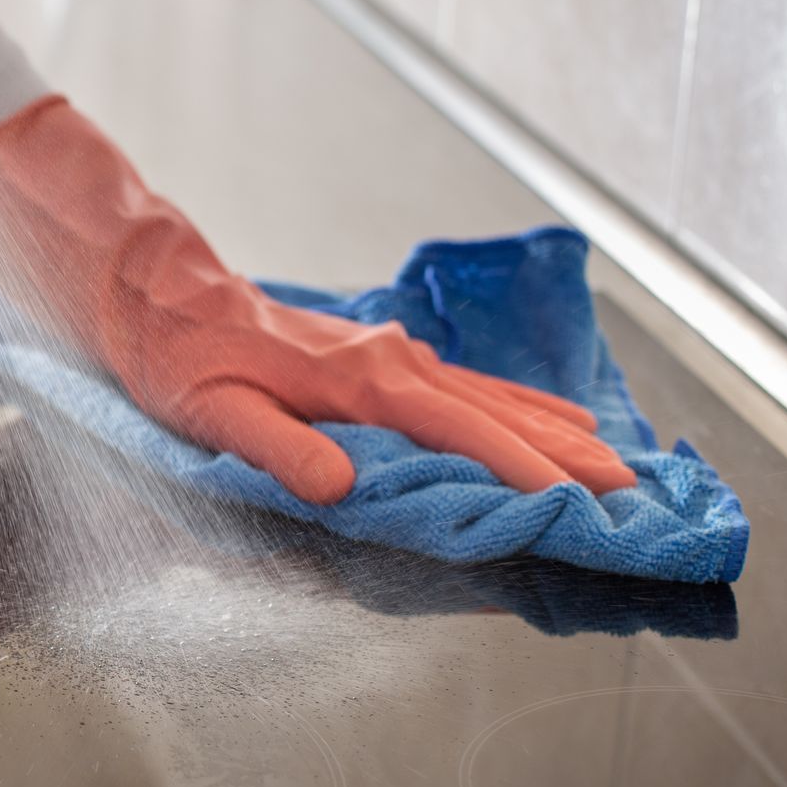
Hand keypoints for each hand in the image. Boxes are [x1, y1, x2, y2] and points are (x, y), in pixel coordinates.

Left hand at [0, 97, 637, 505]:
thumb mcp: (209, 414)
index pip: (458, 431)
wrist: (152, 287)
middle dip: (565, 450)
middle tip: (635, 487)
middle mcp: (384, 360)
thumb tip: (344, 489)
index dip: (523, 468)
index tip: (582, 500)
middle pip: (492, 408)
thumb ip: (275, 449)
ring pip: (484, 389)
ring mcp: (382, 351)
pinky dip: (510, 401)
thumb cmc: (174, 356)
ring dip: (548, 424)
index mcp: (355, 382)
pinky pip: (460, 379)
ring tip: (614, 453)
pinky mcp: (371, 352)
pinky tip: (538, 414)